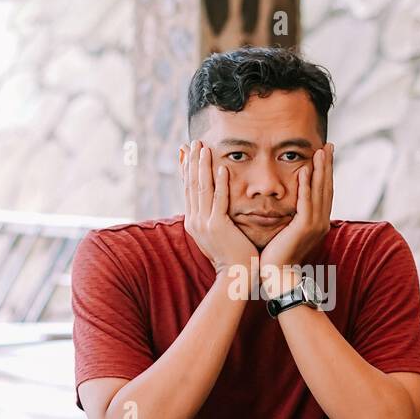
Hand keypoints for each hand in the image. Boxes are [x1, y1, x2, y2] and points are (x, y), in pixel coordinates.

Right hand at [181, 140, 257, 276]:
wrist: (235, 276)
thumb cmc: (231, 256)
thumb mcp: (215, 235)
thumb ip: (212, 219)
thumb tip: (210, 206)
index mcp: (193, 222)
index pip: (187, 189)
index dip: (185, 169)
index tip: (184, 151)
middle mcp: (195, 221)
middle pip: (191, 185)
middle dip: (192, 161)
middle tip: (193, 142)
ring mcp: (205, 224)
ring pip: (202, 188)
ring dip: (203, 166)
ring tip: (204, 147)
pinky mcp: (218, 226)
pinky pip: (218, 200)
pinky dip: (219, 183)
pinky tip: (221, 167)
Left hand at [259, 144, 333, 292]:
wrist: (277, 277)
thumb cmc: (277, 257)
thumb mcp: (287, 232)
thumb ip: (291, 218)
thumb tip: (288, 207)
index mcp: (318, 222)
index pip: (324, 191)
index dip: (325, 172)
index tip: (324, 154)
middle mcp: (321, 222)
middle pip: (326, 187)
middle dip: (327, 165)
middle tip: (328, 145)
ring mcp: (315, 225)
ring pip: (320, 191)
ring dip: (320, 170)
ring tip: (320, 151)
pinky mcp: (305, 228)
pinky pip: (307, 202)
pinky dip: (307, 186)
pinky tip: (306, 171)